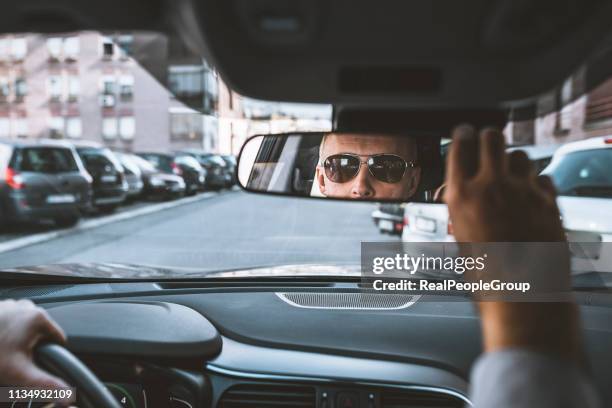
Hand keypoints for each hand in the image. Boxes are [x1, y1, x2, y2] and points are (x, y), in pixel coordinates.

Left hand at [0, 299, 67, 387]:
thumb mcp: (20, 374)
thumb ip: (47, 384)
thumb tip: (68, 395)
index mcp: (38, 318)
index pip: (58, 337)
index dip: (49, 353)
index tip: (34, 361)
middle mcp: (26, 306)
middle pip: (41, 331)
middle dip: (32, 345)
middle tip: (14, 358)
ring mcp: (11, 304)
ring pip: (25, 326)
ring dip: (19, 338)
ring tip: (4, 350)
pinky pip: (11, 320)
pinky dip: (7, 331)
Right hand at [444, 125, 582, 364]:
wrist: (524, 296)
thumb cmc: (486, 276)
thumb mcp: (458, 238)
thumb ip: (458, 208)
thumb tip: (456, 192)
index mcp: (463, 195)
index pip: (460, 144)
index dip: (460, 135)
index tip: (462, 134)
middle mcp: (494, 187)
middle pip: (493, 137)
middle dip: (487, 139)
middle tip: (485, 147)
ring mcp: (525, 192)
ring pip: (520, 154)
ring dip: (511, 160)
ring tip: (507, 175)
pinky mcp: (549, 202)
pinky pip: (542, 177)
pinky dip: (534, 181)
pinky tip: (528, 194)